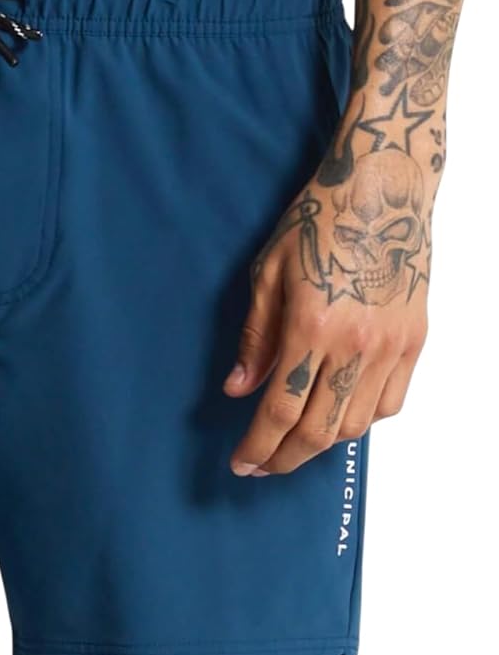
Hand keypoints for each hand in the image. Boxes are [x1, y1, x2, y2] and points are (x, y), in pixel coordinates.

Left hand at [224, 168, 427, 475]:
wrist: (384, 189)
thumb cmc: (321, 220)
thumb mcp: (269, 273)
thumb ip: (256, 339)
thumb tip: (239, 388)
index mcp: (311, 327)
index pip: (280, 410)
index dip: (258, 446)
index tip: (242, 463)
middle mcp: (355, 344)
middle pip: (318, 430)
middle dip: (286, 458)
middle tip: (263, 466)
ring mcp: (391, 345)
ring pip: (357, 424)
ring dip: (323, 443)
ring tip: (296, 442)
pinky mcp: (415, 340)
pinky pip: (391, 402)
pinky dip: (363, 419)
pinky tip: (339, 415)